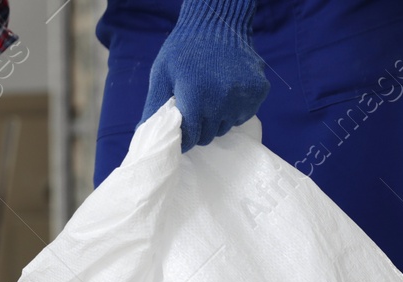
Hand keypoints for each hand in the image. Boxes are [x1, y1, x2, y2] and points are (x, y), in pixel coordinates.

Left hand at [141, 0, 269, 151]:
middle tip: (195, 108)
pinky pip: (243, 114)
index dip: (184, 136)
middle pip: (208, 135)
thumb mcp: (161, 74)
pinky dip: (235, 109)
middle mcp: (222, 101)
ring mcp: (243, 97)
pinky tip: (227, 91)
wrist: (217, 21)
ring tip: (210, 97)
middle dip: (199, 127)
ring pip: (226, 126)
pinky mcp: (258, 91)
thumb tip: (144, 134)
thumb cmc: (183, 49)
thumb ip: (154, 107)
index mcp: (196, 98)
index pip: (191, 138)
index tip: (182, 127)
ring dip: (217, 119)